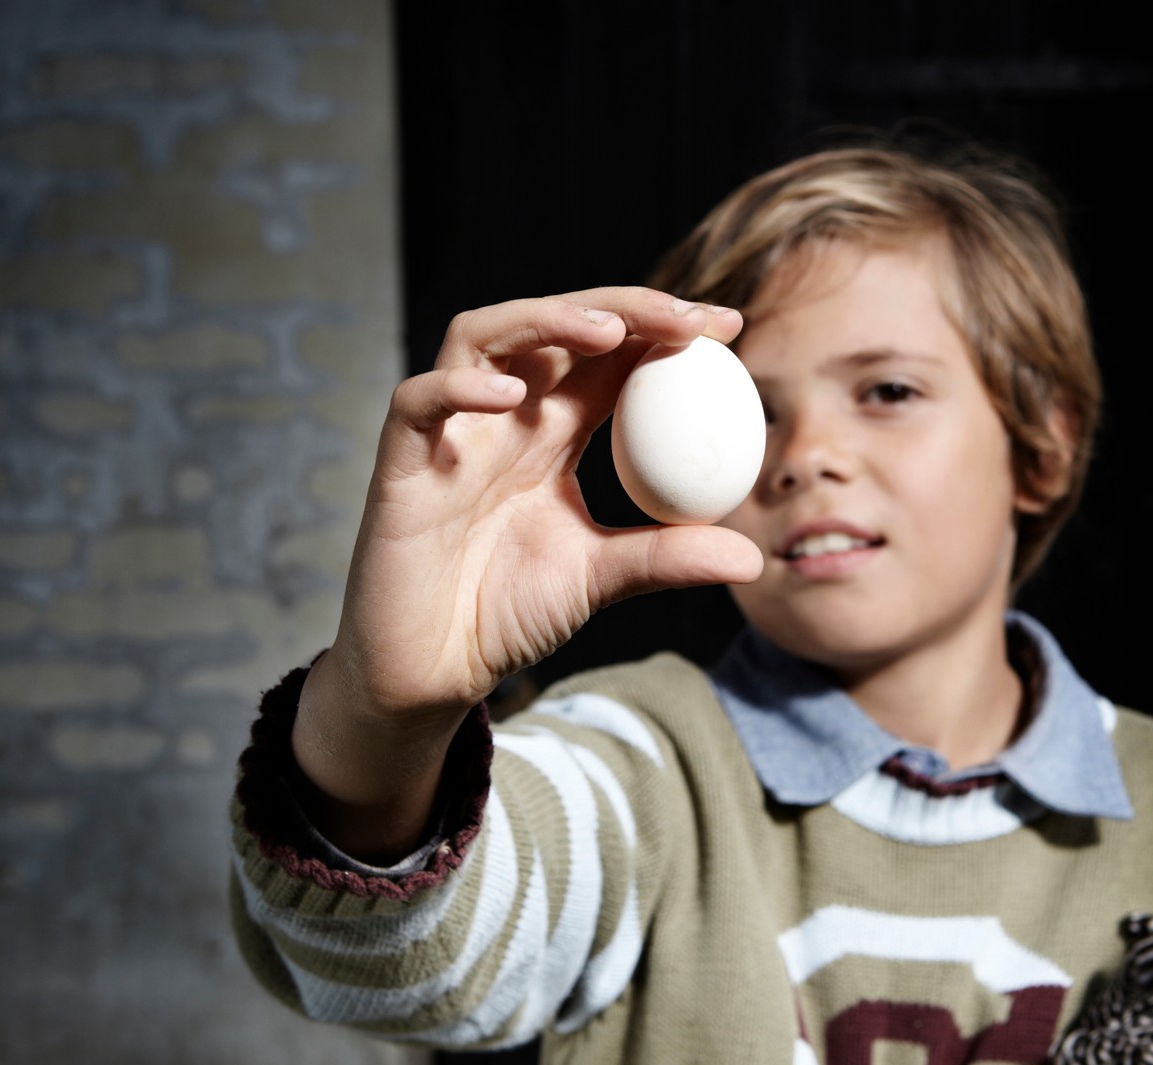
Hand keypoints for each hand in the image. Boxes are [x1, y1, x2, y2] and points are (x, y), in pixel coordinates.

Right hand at [292, 290, 762, 837]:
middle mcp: (500, 416)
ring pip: (482, 336)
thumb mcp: (600, 578)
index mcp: (550, 432)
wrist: (430, 669)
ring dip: (545, 320)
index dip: (662, 329)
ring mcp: (448, 431)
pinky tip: (511, 395)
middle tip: (686, 319)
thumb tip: (752, 557)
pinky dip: (459, 386)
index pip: (608, 356)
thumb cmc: (503, 613)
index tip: (728, 328)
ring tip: (608, 333)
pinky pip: (418, 402)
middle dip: (621, 308)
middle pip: (554, 326)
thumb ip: (665, 558)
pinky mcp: (400, 462)